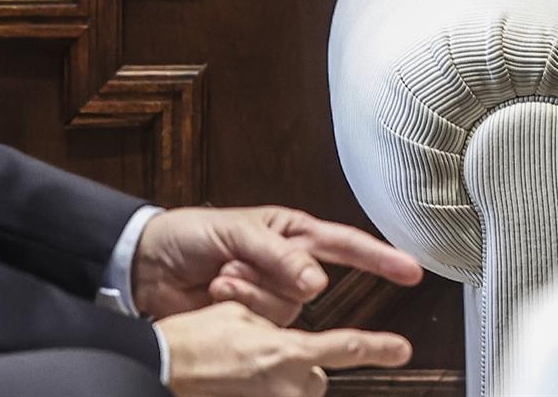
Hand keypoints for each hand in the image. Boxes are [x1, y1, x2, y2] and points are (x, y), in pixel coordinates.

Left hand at [132, 206, 423, 323]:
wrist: (147, 265)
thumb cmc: (187, 235)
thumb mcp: (234, 232)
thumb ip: (278, 254)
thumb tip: (317, 281)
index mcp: (289, 232)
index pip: (346, 244)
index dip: (380, 258)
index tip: (411, 269)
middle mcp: (286, 265)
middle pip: (312, 285)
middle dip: (276, 279)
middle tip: (236, 265)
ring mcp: (269, 295)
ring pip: (289, 310)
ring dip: (252, 295)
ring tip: (222, 277)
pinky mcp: (252, 322)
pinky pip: (266, 326)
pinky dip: (241, 310)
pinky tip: (218, 295)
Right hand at [158, 300, 410, 396]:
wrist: (163, 367)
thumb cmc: (196, 340)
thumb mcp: (241, 313)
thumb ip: (274, 321)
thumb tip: (286, 326)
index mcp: (288, 351)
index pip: (347, 347)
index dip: (379, 348)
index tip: (402, 349)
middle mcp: (287, 384)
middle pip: (316, 377)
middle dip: (303, 367)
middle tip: (271, 355)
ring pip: (298, 390)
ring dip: (284, 381)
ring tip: (249, 367)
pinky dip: (267, 388)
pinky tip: (244, 379)